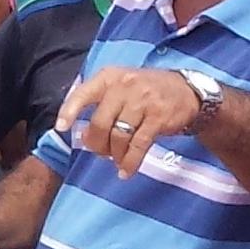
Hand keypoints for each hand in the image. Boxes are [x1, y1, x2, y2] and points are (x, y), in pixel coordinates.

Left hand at [54, 63, 204, 167]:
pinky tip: (126, 171)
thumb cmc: (146, 91)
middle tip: (100, 152)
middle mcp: (124, 86)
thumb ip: (99, 104)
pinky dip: (129, 162)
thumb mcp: (121, 85)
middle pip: (99, 123)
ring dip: (114, 154)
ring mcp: (143, 100)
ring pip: (117, 136)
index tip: (61, 128)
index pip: (83, 93)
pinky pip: (138, 145)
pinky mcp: (158, 117)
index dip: (69, 111)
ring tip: (116, 160)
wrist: (188, 91)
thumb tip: (81, 134)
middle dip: (96, 144)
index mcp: (110, 77)